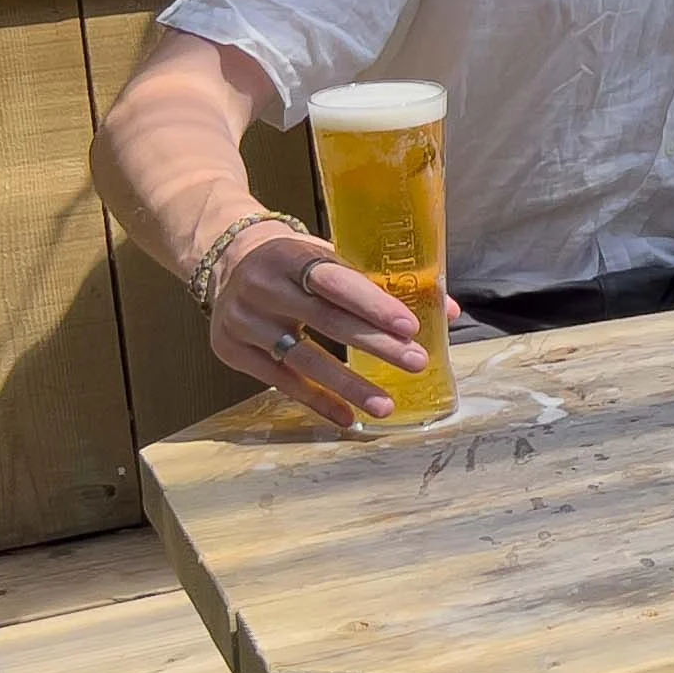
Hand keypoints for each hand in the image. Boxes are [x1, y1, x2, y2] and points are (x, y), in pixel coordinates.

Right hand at [210, 219, 427, 429]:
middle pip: (326, 321)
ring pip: (303, 359)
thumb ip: (382, 283)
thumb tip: (449, 312)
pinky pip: (280, 381)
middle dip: (376, 346)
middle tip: (416, 363)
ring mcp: (244, 321)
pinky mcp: (231, 350)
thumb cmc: (296, 261)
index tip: (411, 327)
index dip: (373, 305)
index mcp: (293, 256)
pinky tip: (346, 416)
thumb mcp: (329, 256)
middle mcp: (264, 287)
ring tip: (386, 405)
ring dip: (349, 385)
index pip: (336, 281)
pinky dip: (316, 400)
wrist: (225, 260)